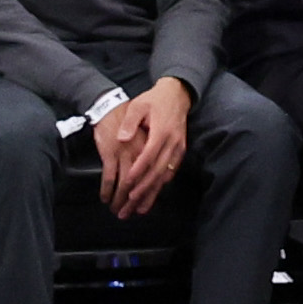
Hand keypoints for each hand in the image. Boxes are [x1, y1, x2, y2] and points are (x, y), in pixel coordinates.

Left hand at [94, 81, 189, 215]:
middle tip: (129, 205)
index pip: (149, 155)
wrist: (177, 94)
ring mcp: (178, 148)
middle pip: (157, 170)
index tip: (127, 183)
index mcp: (161, 130)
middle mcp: (172, 142)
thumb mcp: (139, 105)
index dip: (139, 170)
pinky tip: (153, 195)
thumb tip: (122, 138)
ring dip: (152, 193)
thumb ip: (130, 122)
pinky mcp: (180, 150)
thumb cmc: (154, 100)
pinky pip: (171, 172)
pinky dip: (161, 185)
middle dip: (143, 190)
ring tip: (139, 209)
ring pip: (165, 175)